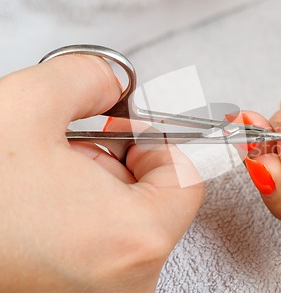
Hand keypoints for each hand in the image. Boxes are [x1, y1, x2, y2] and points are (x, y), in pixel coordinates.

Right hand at [0, 56, 203, 291]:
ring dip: (97, 185)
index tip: (130, 122)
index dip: (158, 138)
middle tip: (75, 144)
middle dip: (119, 159)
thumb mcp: (23, 108)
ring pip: (128, 217)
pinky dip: (85, 213)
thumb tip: (113, 79)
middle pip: (158, 197)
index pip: (189, 174)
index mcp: (132, 238)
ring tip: (46, 176)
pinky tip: (44, 202)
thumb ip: (87, 76)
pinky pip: (106, 241)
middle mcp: (128, 281)